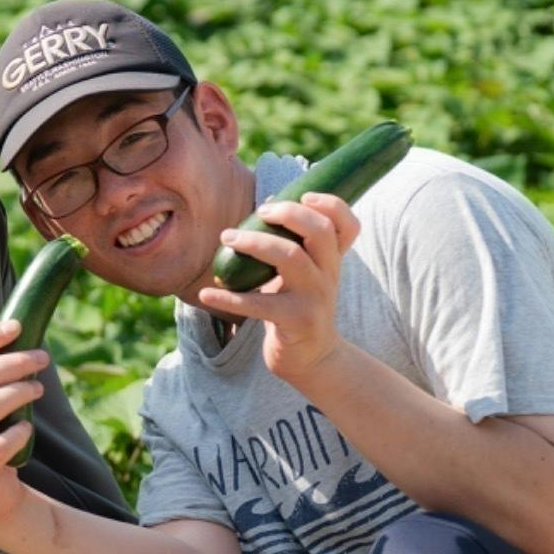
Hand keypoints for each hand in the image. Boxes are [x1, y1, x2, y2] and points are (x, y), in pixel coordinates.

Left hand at [194, 194, 358, 387]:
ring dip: (255, 242)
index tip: (304, 194)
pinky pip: (260, 304)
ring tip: (227, 238)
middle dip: (289, 214)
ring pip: (291, 258)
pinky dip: (229, 297)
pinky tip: (206, 292)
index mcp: (331, 260)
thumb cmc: (299, 307)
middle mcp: (329, 275)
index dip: (332, 205)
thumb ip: (293, 243)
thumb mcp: (304, 275)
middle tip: (260, 211)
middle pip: (319, 233)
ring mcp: (315, 299)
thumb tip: (268, 203)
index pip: (348, 226)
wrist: (312, 359)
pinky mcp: (296, 322)